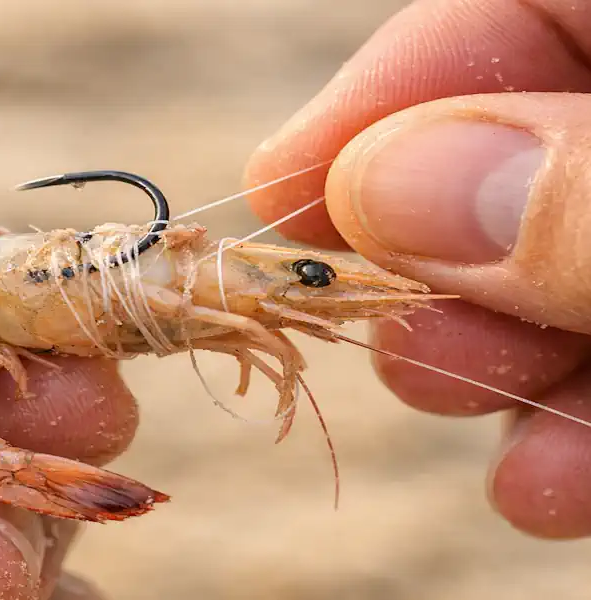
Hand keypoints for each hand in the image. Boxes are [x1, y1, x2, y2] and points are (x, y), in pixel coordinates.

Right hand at [244, 0, 590, 538]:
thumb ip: (582, 201)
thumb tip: (385, 189)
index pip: (509, 9)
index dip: (385, 96)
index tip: (280, 193)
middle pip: (517, 143)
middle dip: (426, 251)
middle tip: (374, 326)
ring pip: (555, 266)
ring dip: (488, 359)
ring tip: (461, 413)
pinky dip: (569, 420)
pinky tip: (543, 487)